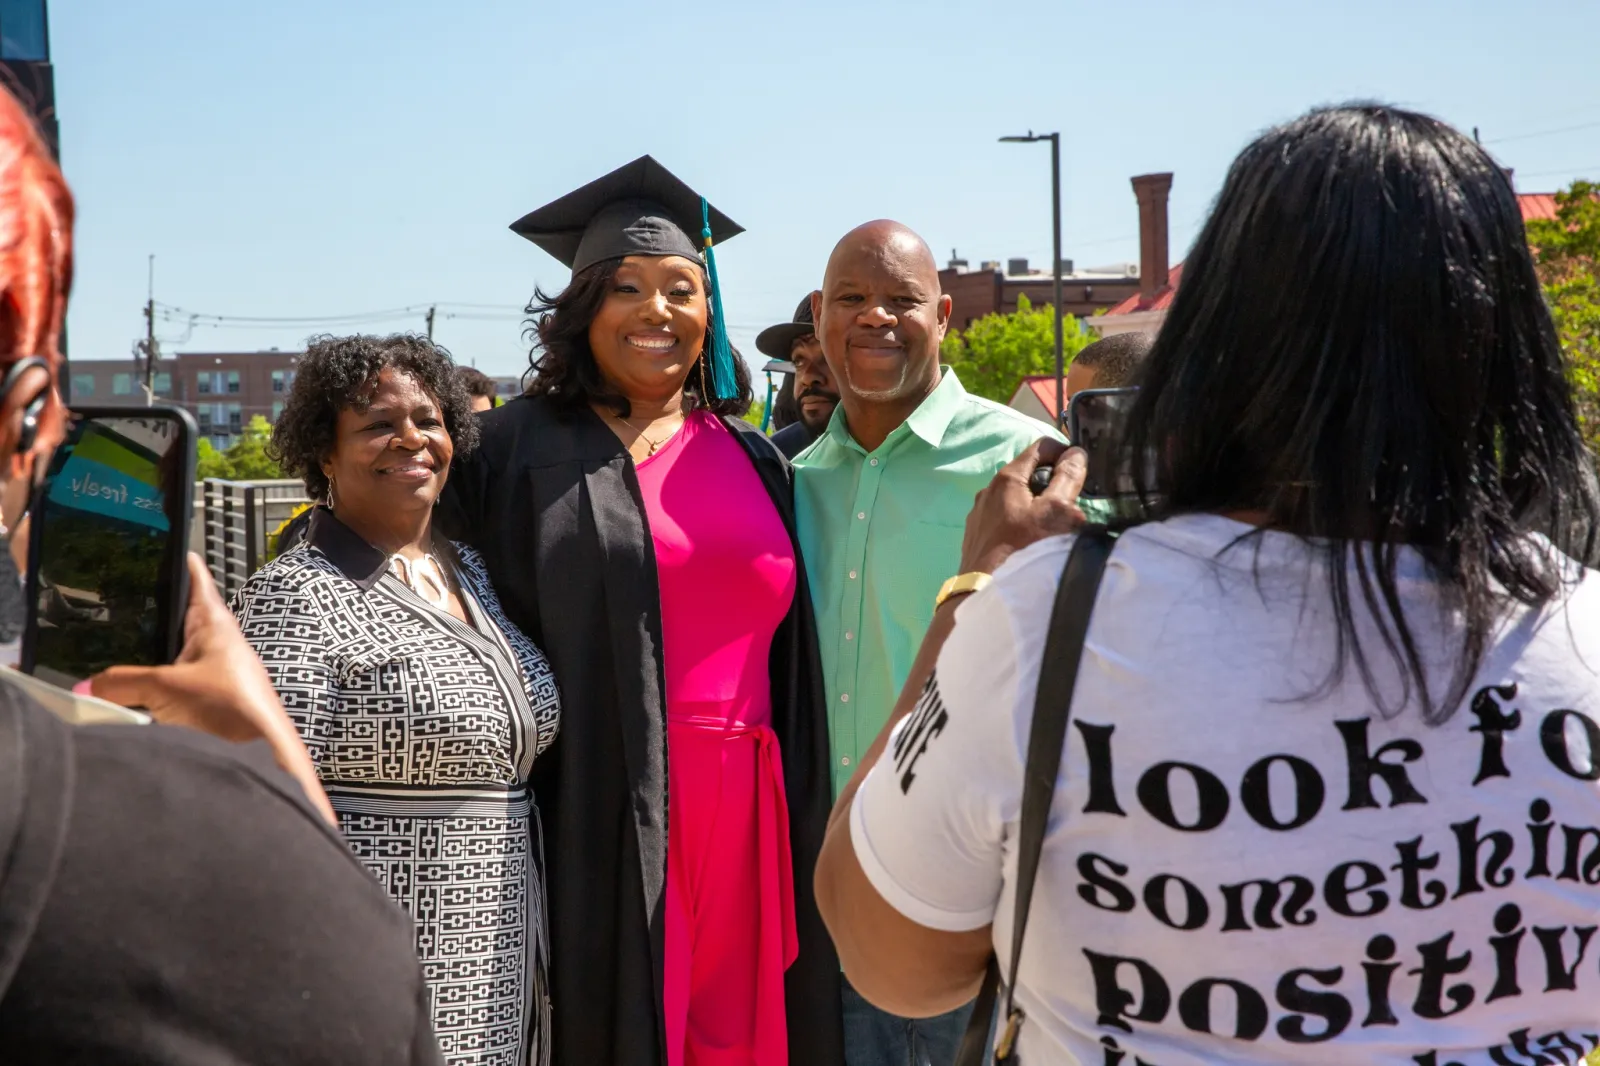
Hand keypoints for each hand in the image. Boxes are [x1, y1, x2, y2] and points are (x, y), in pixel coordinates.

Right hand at [90, 553, 335, 824]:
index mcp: (215, 624)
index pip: (198, 582)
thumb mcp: (166, 689)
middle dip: (157, 614)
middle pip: (183, 620)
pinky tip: (137, 698)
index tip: (173, 548)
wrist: (265, 757)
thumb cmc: (233, 710)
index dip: (183, 564)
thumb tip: (89, 687)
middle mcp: (220, 644)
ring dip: (154, 658)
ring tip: (117, 653)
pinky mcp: (216, 703)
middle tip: (125, 604)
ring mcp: (219, 674)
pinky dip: (158, 689)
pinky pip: (178, 688)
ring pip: (178, 657)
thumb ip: (122, 684)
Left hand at [959, 439, 1087, 574]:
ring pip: (1016, 498)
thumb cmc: (1025, 549)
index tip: (1080, 472)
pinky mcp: (976, 535)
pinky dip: (1021, 522)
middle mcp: (988, 490)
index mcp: (1007, 477)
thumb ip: (1068, 478)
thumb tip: (1075, 453)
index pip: (1041, 447)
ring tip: (1052, 529)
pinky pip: (1004, 518)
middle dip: (1052, 483)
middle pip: (1028, 473)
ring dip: (1036, 505)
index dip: (1064, 454)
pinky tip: (1029, 543)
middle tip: (1069, 506)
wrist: (987, 593)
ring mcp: (979, 513)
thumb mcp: (1057, 511)